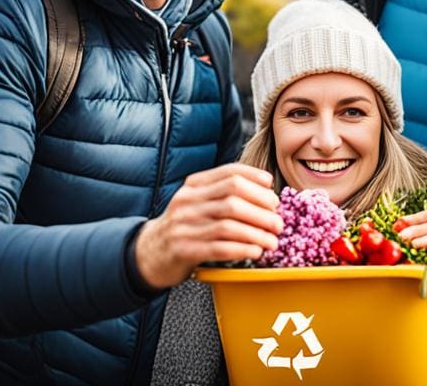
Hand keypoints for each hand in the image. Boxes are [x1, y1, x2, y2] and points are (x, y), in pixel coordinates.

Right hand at [134, 163, 282, 288]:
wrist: (149, 253)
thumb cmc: (185, 227)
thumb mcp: (198, 202)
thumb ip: (223, 194)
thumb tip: (267, 192)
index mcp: (194, 185)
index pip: (230, 173)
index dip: (255, 178)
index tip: (272, 189)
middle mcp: (187, 202)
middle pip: (233, 197)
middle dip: (262, 208)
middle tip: (278, 222)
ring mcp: (184, 226)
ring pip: (228, 224)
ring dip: (257, 233)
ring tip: (272, 241)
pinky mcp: (184, 249)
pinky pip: (218, 247)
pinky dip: (242, 249)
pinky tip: (255, 251)